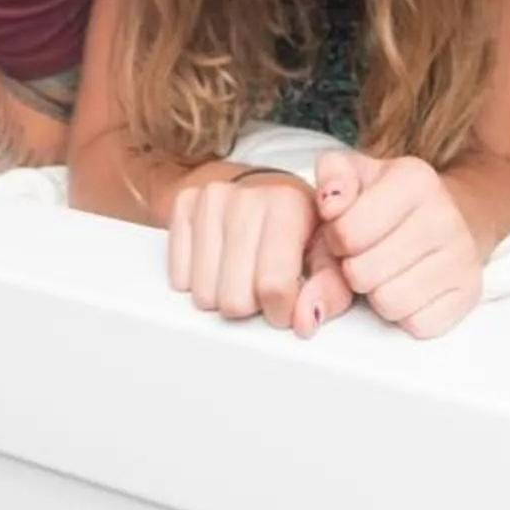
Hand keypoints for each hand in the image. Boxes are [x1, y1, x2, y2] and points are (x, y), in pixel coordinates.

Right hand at [168, 170, 351, 337]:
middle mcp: (246, 196)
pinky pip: (179, 278)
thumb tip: (306, 321)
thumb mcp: (330, 257)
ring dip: (224, 295)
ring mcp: (211, 198)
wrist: (266, 188)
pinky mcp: (184, 203)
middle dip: (251, 305)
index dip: (281, 311)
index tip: (287, 302)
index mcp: (288, 204)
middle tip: (263, 285)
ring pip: (203, 295)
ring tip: (244, 273)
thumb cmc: (302, 226)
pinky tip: (221, 263)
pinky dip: (200, 281)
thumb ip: (329, 292)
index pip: (273, 287)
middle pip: (233, 300)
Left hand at [312, 152, 482, 338]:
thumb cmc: (390, 200)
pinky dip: (407, 314)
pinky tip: (410, 287)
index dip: (335, 239)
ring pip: (389, 303)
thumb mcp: (357, 173)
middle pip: (363, 274)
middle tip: (367, 254)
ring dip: (377, 293)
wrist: (452, 214)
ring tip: (386, 271)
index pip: (346, 233)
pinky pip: (417, 324)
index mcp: (414, 179)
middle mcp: (445, 215)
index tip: (347, 231)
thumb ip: (333, 174)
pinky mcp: (470, 293)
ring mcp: (462, 256)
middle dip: (354, 268)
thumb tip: (330, 203)